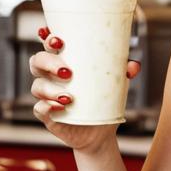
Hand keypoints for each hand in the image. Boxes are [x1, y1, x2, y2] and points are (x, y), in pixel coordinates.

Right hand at [29, 25, 140, 152]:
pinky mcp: (47, 115)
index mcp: (64, 62)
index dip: (46, 37)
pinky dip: (46, 107)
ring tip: (70, 97)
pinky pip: (38, 109)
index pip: (49, 45)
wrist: (101, 132)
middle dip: (48, 62)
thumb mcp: (116, 85)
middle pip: (37, 61)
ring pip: (37, 86)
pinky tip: (60, 107)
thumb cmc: (104, 101)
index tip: (54, 38)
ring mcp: (47, 96)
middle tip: (67, 70)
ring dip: (51, 89)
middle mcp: (51, 77)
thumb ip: (124, 72)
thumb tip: (134, 66)